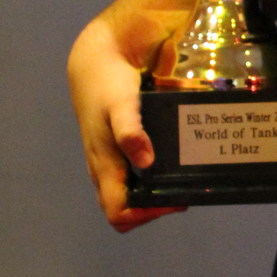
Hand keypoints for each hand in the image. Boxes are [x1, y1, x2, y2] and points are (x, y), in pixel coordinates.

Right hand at [67, 16, 184, 232]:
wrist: (96, 61)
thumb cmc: (108, 84)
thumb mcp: (121, 105)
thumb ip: (130, 132)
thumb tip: (145, 162)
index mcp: (103, 165)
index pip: (120, 214)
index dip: (146, 215)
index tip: (173, 200)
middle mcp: (102, 169)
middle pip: (125, 209)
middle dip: (153, 207)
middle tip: (181, 190)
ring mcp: (106, 161)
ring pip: (127, 194)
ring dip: (152, 194)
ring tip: (179, 178)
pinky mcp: (113, 150)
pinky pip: (129, 176)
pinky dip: (149, 178)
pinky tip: (169, 162)